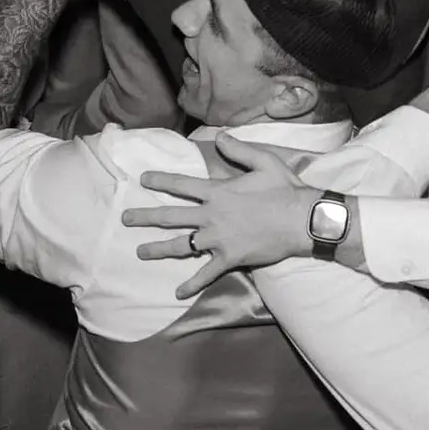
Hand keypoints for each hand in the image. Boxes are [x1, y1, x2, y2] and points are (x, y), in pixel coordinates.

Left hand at [123, 135, 315, 297]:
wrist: (302, 221)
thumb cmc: (285, 190)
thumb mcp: (264, 162)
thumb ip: (239, 150)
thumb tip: (219, 137)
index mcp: (218, 192)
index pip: (181, 185)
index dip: (160, 180)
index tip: (142, 180)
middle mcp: (211, 216)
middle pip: (171, 216)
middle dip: (145, 217)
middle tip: (125, 219)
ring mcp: (218, 240)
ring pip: (180, 245)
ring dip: (158, 249)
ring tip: (139, 252)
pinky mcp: (229, 259)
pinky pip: (206, 273)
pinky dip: (192, 284)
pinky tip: (177, 292)